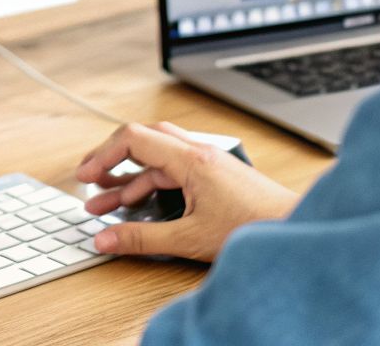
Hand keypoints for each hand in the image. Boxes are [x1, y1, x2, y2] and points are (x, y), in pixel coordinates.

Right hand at [74, 121, 300, 262]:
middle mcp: (200, 153)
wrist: (295, 229)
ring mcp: (208, 163)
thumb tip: (106, 240)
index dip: (102, 155)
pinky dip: (150, 185)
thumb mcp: (189, 239)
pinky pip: (173, 172)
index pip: (134, 139)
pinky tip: (139, 205)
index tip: (84, 176)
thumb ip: (142, 239)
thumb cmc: (254, 228)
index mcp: (192, 160)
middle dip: (111, 159)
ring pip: (158, 159)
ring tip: (104, 202)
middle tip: (88, 179)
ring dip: (129, 177)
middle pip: (144, 140)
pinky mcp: (215, 176)